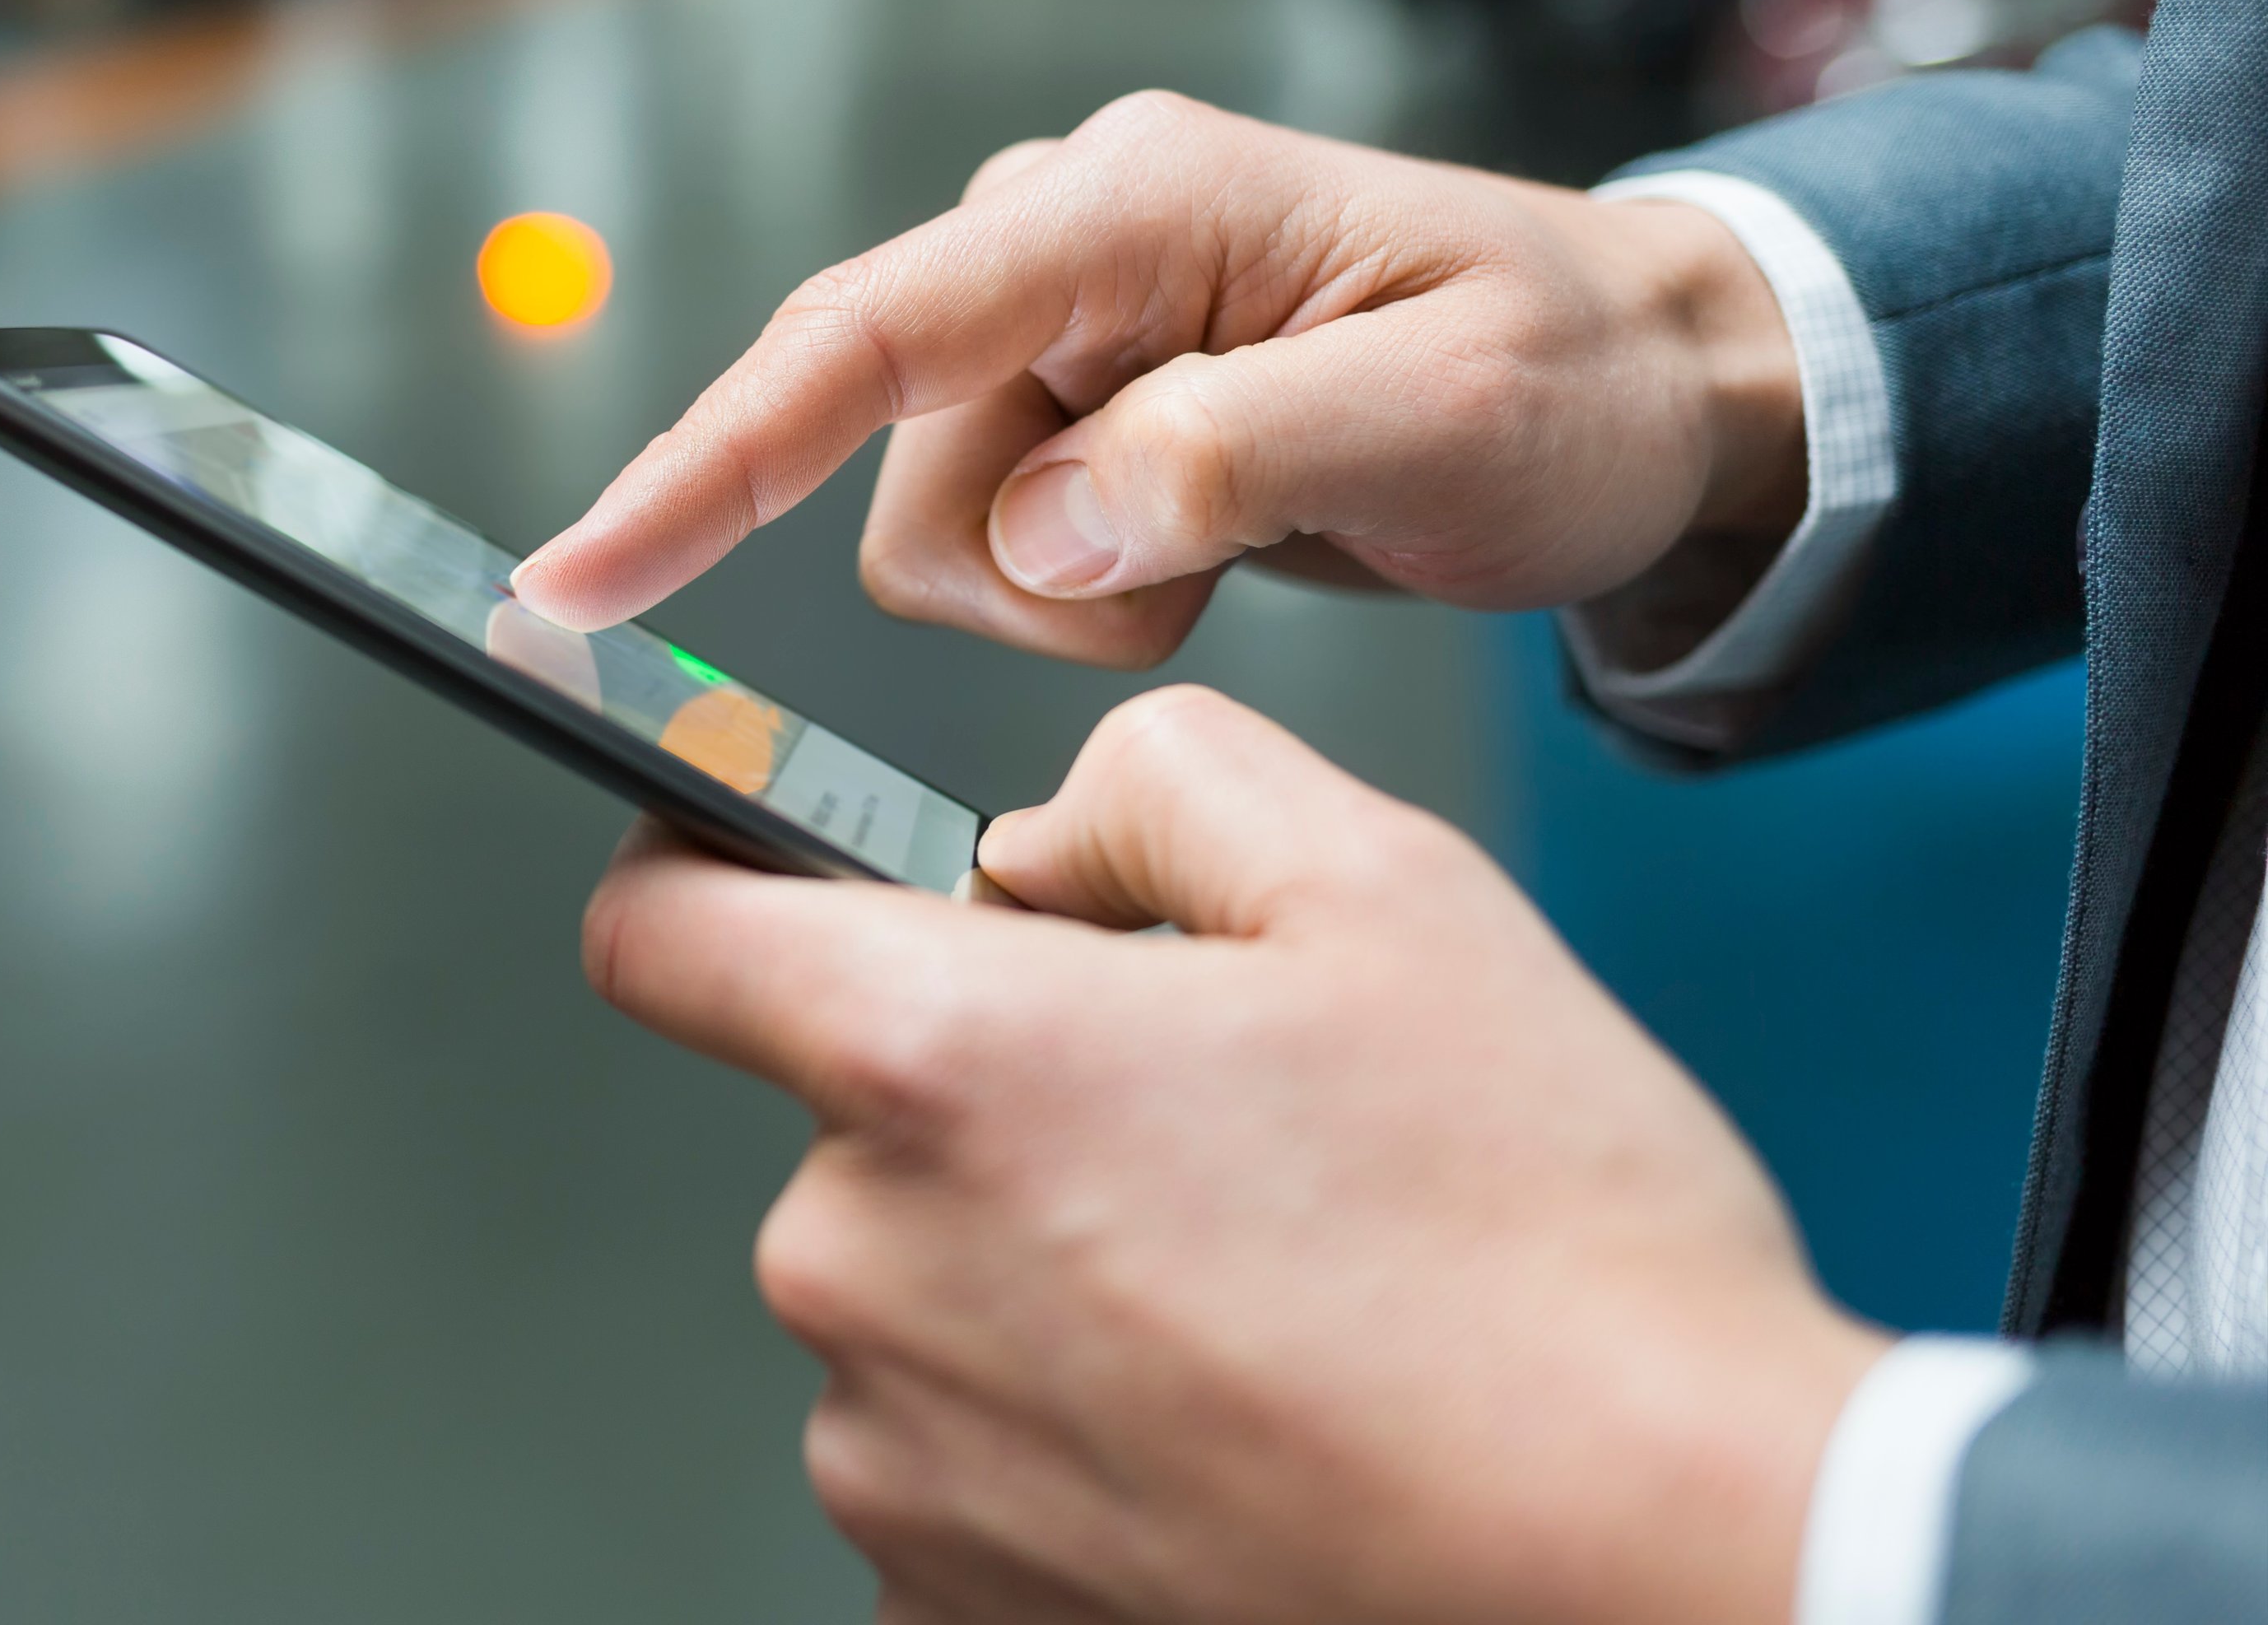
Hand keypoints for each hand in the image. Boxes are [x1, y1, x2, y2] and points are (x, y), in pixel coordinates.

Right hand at [515, 92, 1801, 666]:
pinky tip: (1204, 549)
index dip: (709, 461)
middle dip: (1036, 576)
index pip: (866, 333)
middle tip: (1218, 573)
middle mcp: (1059, 239)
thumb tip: (1045, 528)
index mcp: (1133, 204)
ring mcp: (1054, 326)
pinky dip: (1087, 595)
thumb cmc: (1570, 381)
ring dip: (1073, 596)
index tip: (577, 582)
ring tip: (1234, 552)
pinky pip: (990, 550)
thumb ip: (1235, 461)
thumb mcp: (1447, 421)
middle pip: (890, 466)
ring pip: (934, 529)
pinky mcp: (1065, 404)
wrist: (1642, 390)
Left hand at [582, 686, 1883, 1624]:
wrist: (1672, 1569)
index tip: (759, 884)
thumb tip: (1037, 847)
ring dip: (1038, 1278)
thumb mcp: (1386, 890)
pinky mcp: (957, 1615)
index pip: (662, 932)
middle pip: (849, 1125)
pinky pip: (960, 1464)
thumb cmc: (1547, 1254)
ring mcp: (902, 1472)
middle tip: (1212, 1136)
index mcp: (935, 1065)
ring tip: (1265, 1302)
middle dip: (994, 1100)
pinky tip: (1238, 1429)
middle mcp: (866, 1274)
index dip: (700, 878)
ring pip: (916, 1298)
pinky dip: (1068, 1436)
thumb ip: (1160, 791)